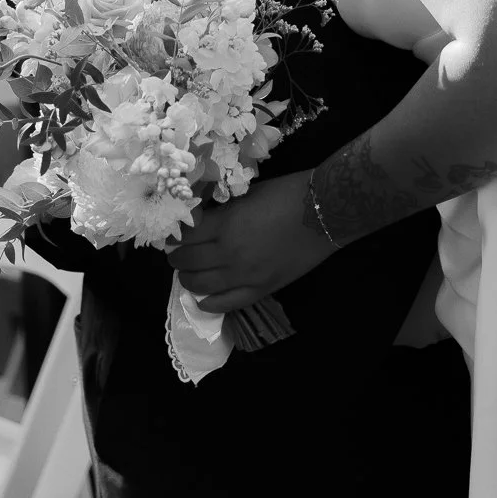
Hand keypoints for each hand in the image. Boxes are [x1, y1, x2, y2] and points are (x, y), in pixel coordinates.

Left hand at [166, 171, 333, 311]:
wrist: (324, 211)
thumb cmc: (287, 193)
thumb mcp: (248, 194)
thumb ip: (223, 210)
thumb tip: (201, 220)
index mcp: (225, 225)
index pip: (186, 237)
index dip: (175, 236)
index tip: (171, 235)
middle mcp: (229, 254)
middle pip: (188, 262)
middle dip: (177, 257)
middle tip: (175, 253)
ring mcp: (245, 276)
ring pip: (201, 285)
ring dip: (187, 279)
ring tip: (186, 273)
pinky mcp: (261, 290)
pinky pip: (227, 304)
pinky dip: (208, 303)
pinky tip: (202, 299)